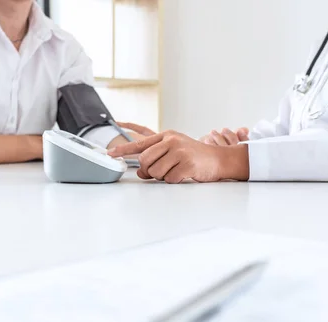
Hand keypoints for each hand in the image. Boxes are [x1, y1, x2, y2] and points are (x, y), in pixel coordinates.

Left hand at [108, 125, 249, 183]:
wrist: (218, 160)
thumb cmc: (194, 157)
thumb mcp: (174, 152)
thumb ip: (155, 159)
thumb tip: (140, 172)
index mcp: (166, 136)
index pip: (140, 143)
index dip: (123, 149)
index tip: (109, 154)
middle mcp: (171, 141)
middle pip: (144, 160)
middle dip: (149, 170)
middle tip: (161, 171)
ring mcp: (179, 151)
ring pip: (155, 172)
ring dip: (163, 177)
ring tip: (176, 170)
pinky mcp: (186, 164)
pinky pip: (169, 179)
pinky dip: (174, 180)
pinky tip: (184, 174)